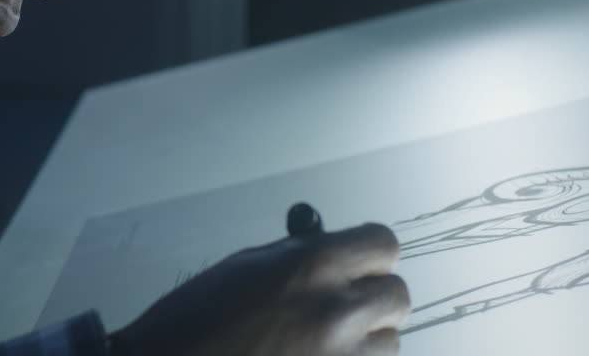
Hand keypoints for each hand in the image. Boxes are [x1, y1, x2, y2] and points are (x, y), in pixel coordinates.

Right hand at [109, 223, 409, 355]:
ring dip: (366, 340)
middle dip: (373, 298)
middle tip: (342, 305)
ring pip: (390, 341)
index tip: (360, 262)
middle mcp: (335, 311)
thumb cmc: (192, 323)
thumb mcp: (244, 268)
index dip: (370, 254)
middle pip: (396, 295)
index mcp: (310, 266)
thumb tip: (334, 253)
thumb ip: (298, 257)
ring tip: (321, 342)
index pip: (383, 245)